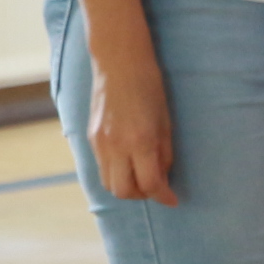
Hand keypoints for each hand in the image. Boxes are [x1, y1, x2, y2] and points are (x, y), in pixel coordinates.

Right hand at [88, 55, 180, 206]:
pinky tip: (128, 165)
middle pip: (124, 192)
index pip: (150, 183)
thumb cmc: (150, 88)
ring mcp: (99, 143)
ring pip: (109, 184)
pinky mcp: (89, 139)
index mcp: (140, 140)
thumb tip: (163, 178)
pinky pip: (100, 169)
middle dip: (142, 196)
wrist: (119, 64)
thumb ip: (164, 154)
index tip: (173, 199)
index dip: (163, 196)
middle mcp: (116, 146)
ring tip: (142, 178)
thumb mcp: (165, 122)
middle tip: (156, 189)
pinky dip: (115, 174)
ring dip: (126, 187)